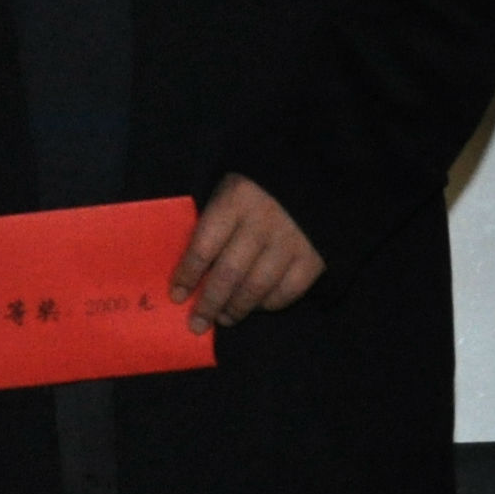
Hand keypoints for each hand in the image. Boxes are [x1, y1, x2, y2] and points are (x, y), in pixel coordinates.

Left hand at [173, 174, 323, 332]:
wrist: (317, 170)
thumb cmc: (261, 182)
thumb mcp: (231, 187)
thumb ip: (215, 221)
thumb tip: (194, 268)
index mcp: (236, 200)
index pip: (204, 246)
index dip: (188, 275)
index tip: (176, 296)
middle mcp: (263, 222)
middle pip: (229, 273)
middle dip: (209, 303)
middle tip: (197, 323)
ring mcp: (291, 241)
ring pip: (257, 287)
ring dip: (237, 309)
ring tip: (224, 318)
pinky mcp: (314, 257)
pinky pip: (288, 292)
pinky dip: (269, 304)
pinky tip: (257, 306)